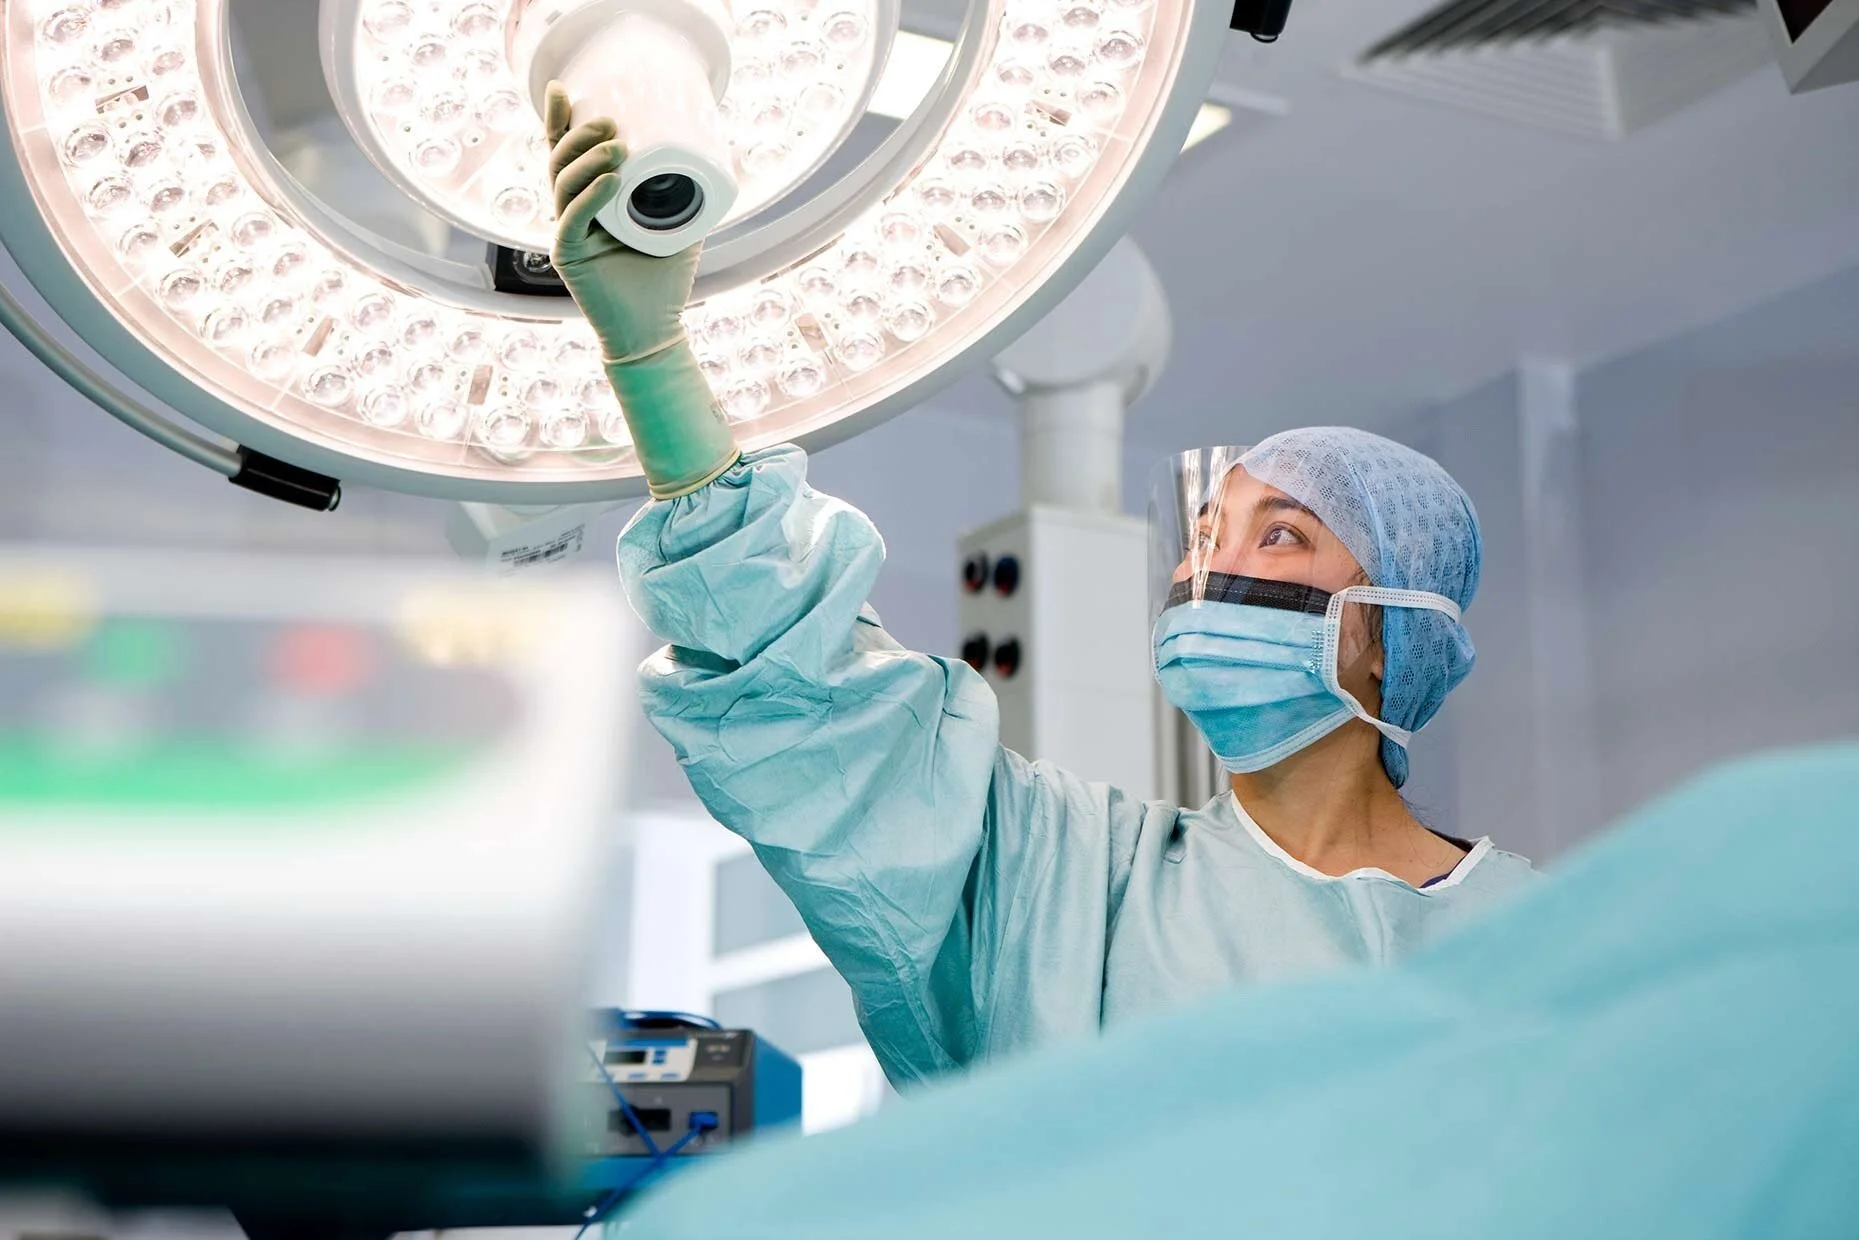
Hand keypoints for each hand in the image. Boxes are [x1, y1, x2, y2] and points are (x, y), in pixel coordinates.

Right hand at [545, 80, 698, 362]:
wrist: (654, 328)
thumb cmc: (664, 277)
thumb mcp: (681, 223)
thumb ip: (687, 191)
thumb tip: (715, 150)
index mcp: (589, 198)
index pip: (566, 152)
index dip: (559, 120)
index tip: (564, 88)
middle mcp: (571, 211)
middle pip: (559, 160)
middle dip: (580, 134)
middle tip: (610, 121)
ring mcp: (566, 233)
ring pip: (563, 184)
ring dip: (588, 160)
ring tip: (618, 149)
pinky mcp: (568, 257)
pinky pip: (573, 220)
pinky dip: (591, 198)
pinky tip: (611, 182)